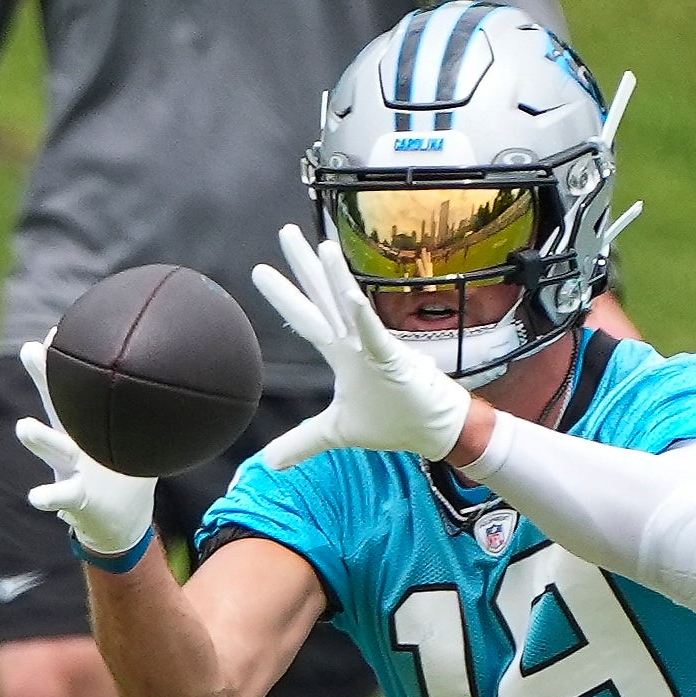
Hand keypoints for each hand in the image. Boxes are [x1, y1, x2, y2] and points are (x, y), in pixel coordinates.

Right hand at [12, 341, 155, 556]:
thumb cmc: (123, 472)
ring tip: (25, 427)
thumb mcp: (137, 441)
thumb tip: (183, 382)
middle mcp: (71, 440)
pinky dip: (47, 496)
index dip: (63, 360)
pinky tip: (36, 496)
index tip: (56, 331)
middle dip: (43, 378)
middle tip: (29, 350)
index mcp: (85, 424)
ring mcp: (70, 468)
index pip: (72, 386)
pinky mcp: (75, 498)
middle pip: (55, 404)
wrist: (117, 520)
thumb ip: (151, 416)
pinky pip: (59, 496)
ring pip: (53, 448)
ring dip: (39, 438)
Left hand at [250, 225, 472, 469]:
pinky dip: (363, 318)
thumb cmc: (393, 422)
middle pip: (322, 299)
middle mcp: (355, 344)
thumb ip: (302, 442)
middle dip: (303, 267)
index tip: (260, 269)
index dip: (284, 295)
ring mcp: (374, 349)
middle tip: (285, 232)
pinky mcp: (394, 361)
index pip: (306, 319)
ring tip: (321, 245)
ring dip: (335, 278)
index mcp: (341, 354)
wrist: (435, 429)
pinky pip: (376, 337)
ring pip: (349, 307)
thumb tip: (269, 464)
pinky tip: (350, 295)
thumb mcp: (337, 433)